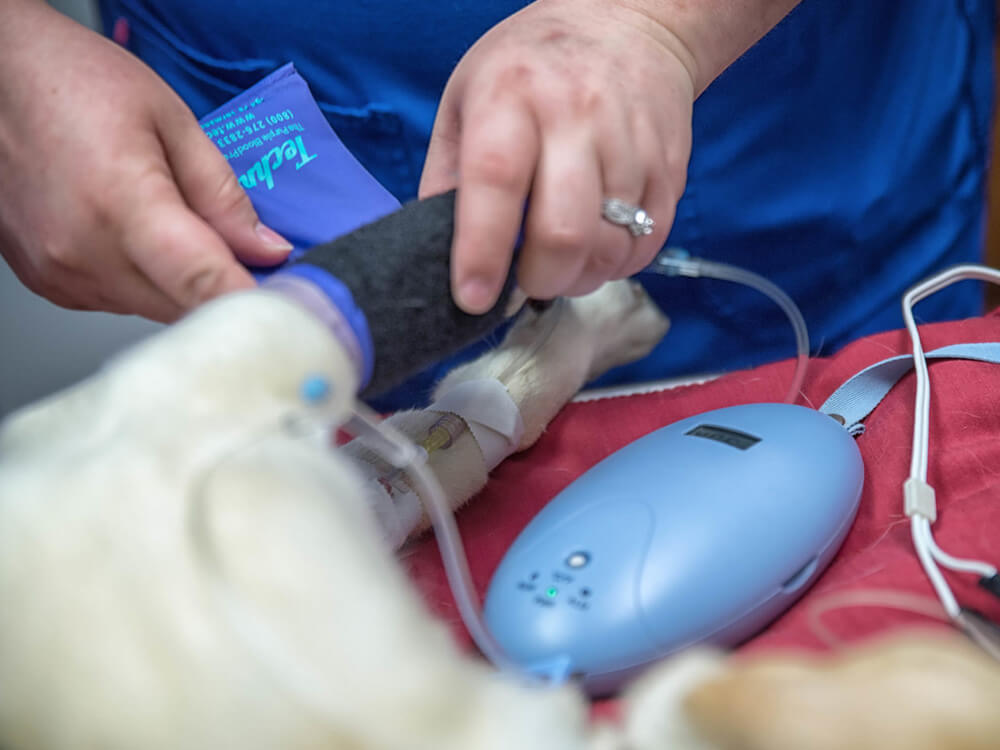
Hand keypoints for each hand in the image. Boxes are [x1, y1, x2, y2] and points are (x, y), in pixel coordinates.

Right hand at [0, 2, 291, 321]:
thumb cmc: (73, 81)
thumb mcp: (171, 120)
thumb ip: (223, 195)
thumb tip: (268, 250)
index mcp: (120, 205)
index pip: (203, 284)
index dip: (254, 306)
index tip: (294, 316)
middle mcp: (83, 252)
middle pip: (186, 310)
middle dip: (230, 295)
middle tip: (261, 270)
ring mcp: (61, 274)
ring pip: (157, 312)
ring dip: (189, 290)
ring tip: (192, 239)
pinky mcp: (50, 284)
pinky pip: (124, 303)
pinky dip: (152, 284)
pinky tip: (148, 244)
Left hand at [420, 0, 694, 312]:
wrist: (629, 22)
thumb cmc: (530, 67)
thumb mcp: (466, 98)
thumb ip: (447, 175)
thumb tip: (438, 252)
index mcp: (512, 96)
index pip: (497, 180)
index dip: (483, 250)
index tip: (472, 297)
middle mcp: (576, 116)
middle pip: (563, 231)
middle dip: (539, 279)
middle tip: (526, 281)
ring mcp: (631, 142)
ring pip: (610, 247)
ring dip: (580, 277)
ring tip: (561, 264)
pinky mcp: (670, 167)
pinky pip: (648, 244)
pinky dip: (617, 264)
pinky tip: (597, 247)